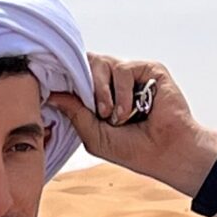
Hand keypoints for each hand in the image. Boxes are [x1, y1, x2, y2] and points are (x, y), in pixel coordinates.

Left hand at [50, 56, 216, 198]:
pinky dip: (122, 93)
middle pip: (86, 63)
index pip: (76, 75)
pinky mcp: (148, 69)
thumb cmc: (133, 149)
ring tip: (117, 117)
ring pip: (100, 63)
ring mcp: (131, 75)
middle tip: (98, 112)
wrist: (165, 153)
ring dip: (103, 93)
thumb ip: (74, 112)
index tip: (56, 89)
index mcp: (100, 95)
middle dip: (85, 86)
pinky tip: (131, 111)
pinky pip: (122, 68)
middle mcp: (114, 82)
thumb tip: (52, 94)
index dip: (66, 80)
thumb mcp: (93, 135)